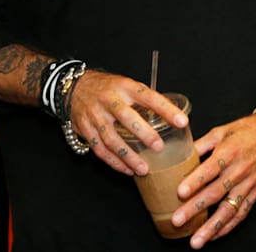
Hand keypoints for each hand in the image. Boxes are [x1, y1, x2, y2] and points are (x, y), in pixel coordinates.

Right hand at [66, 71, 186, 175]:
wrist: (73, 87)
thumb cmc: (107, 88)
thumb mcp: (126, 85)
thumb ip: (143, 100)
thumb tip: (170, 117)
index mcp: (125, 87)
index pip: (149, 97)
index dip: (166, 109)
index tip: (182, 121)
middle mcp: (109, 100)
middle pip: (127, 118)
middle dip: (144, 133)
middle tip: (159, 147)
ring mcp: (95, 115)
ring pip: (112, 139)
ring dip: (128, 156)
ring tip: (144, 169)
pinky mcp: (85, 130)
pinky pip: (100, 150)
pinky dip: (114, 162)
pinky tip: (127, 170)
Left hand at [172, 112, 255, 248]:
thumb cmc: (248, 130)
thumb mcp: (222, 130)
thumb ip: (201, 144)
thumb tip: (180, 153)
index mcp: (229, 152)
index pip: (209, 170)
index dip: (194, 182)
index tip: (179, 193)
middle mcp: (238, 171)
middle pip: (215, 193)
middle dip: (195, 208)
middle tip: (177, 220)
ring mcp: (248, 184)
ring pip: (228, 210)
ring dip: (211, 227)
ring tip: (196, 241)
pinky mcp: (255, 193)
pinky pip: (241, 213)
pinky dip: (228, 227)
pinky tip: (214, 236)